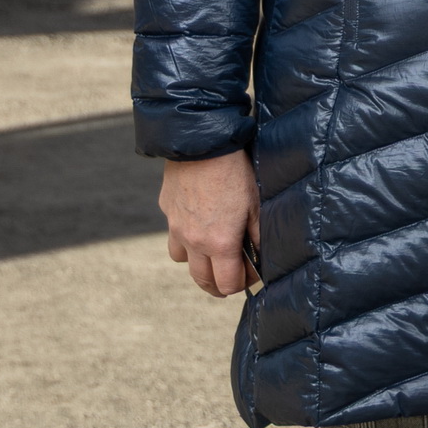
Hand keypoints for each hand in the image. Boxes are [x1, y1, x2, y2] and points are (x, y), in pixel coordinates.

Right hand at [159, 151, 257, 297]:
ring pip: (183, 260)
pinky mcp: (167, 210)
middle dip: (218, 285)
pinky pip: (174, 233)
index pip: (227, 284)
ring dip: (197, 261)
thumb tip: (260, 257)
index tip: (250, 274)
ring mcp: (176, 226)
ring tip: (210, 252)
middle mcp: (194, 241)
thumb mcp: (256, 204)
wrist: (202, 142)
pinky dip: (184, 236)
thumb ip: (258, 236)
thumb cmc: (235, 172)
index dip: (242, 284)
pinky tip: (198, 222)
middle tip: (229, 280)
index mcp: (219, 243)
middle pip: (202, 280)